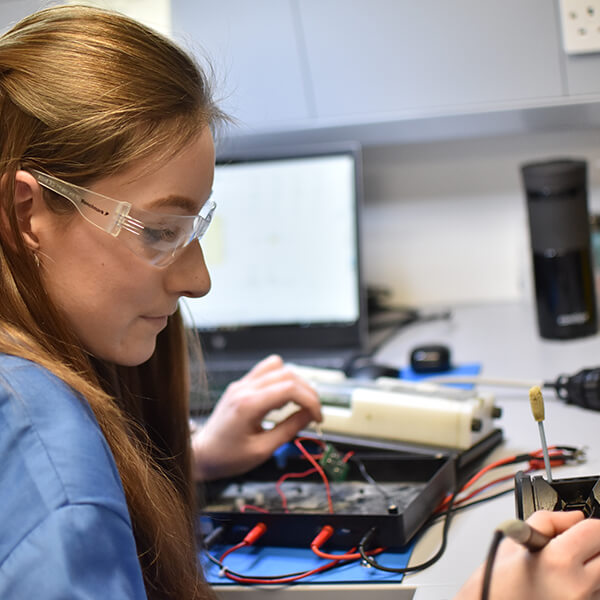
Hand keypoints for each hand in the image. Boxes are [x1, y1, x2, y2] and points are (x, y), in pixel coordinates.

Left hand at [192, 354, 321, 480]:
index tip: (318, 417)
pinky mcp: (241, 385)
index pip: (290, 388)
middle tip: (313, 412)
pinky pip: (266, 370)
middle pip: (288, 374)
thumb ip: (289, 429)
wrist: (201, 455)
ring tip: (298, 404)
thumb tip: (310, 415)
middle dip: (307, 392)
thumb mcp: (263, 450)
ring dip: (295, 382)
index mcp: (248, 404)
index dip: (310, 401)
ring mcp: (241, 384)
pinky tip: (282, 398)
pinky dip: (281, 380)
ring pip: (278, 366)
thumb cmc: (226, 457)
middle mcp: (244, 388)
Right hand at [455, 510, 599, 599]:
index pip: (596, 530)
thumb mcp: (515, 541)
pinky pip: (595, 591)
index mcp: (559, 561)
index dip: (587, 523)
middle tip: (571, 545)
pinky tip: (563, 584)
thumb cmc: (496, 583)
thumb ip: (548, 522)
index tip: (579, 526)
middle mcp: (577, 586)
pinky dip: (586, 584)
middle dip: (591, 545)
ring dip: (590, 566)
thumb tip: (575, 517)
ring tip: (562, 569)